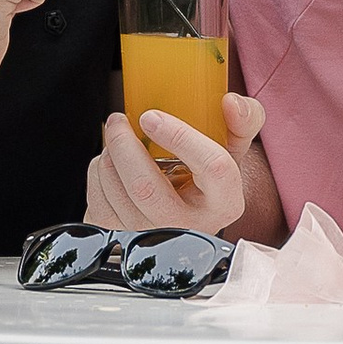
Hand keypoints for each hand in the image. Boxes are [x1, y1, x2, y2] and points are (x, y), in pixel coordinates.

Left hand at [86, 89, 266, 236]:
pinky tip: (114, 166)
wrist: (189, 214)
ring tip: (118, 141)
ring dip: (109, 156)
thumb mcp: (233, 149)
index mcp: (224, 203)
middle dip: (123, 145)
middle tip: (118, 120)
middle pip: (146, 188)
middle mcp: (188, 228)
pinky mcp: (121, 240)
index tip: (150, 116)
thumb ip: (243, 120)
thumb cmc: (207, 177)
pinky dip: (100, 173)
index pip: (212, 168)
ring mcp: (152, 238)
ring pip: (116, 191)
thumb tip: (230, 103)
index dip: (180, 137)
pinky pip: (99, 200)